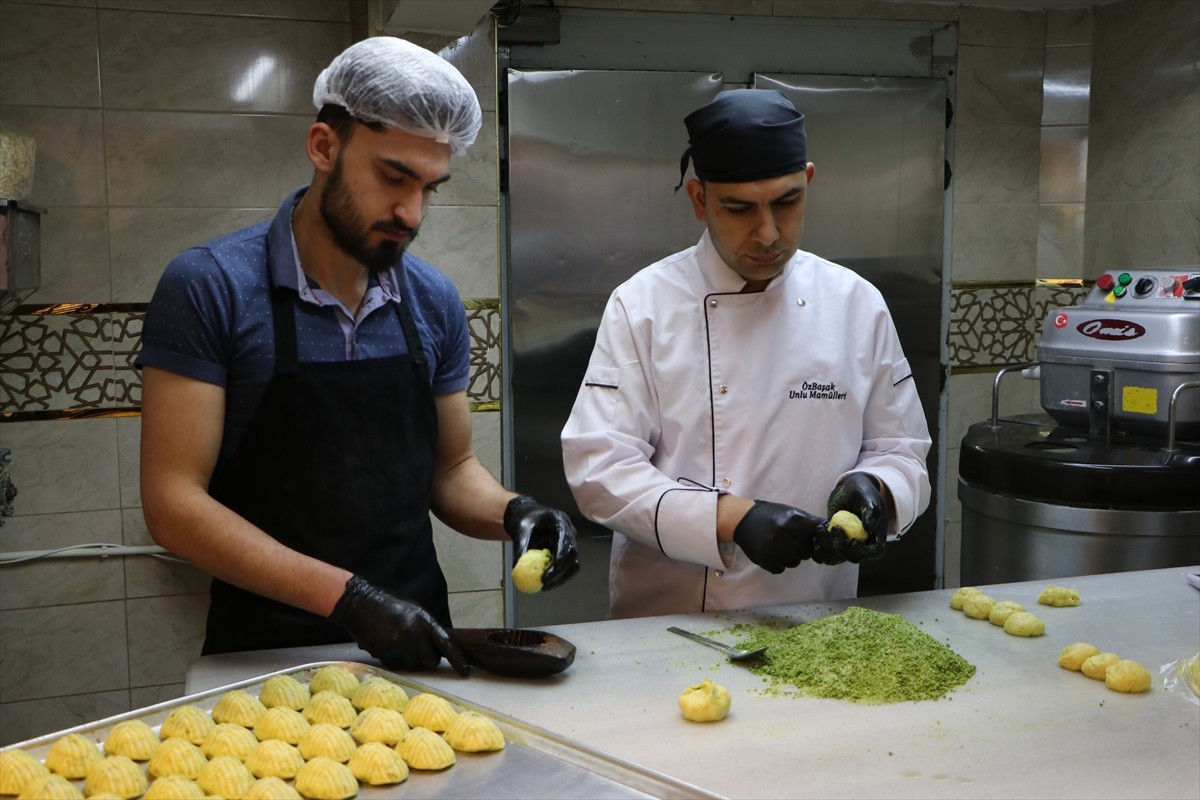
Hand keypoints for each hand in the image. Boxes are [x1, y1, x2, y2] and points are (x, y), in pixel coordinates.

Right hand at [329, 575, 469, 674]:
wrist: (360, 603)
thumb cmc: (387, 606)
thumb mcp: (412, 611)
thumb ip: (425, 628)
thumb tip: (436, 646)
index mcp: (424, 620)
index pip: (446, 643)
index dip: (457, 658)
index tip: (464, 670)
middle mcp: (415, 632)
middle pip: (429, 661)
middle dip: (424, 659)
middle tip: (413, 650)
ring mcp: (400, 643)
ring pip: (411, 665)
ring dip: (406, 660)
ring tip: (396, 643)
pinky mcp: (386, 652)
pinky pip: (394, 665)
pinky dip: (391, 659)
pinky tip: (385, 645)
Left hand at [503, 495, 580, 589]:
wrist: (527, 516)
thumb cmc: (524, 519)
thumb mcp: (520, 531)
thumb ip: (520, 547)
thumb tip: (516, 567)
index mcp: (560, 521)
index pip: (565, 540)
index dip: (560, 556)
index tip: (550, 571)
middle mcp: (569, 531)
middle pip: (572, 554)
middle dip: (560, 571)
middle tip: (545, 582)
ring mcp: (569, 542)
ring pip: (572, 564)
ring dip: (561, 577)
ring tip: (544, 586)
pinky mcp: (566, 552)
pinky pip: (566, 567)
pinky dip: (557, 576)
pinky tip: (545, 583)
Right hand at [732, 500, 820, 573]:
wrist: (743, 519)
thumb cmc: (771, 516)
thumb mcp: (791, 513)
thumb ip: (809, 523)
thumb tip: (831, 532)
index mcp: (794, 519)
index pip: (818, 535)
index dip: (817, 540)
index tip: (813, 541)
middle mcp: (785, 532)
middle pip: (806, 552)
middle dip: (801, 550)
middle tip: (790, 542)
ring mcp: (773, 547)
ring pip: (794, 562)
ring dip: (789, 558)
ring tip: (779, 547)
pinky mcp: (764, 558)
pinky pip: (780, 569)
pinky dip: (777, 564)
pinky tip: (771, 553)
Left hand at [817, 472, 886, 563]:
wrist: (850, 488)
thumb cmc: (863, 491)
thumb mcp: (869, 498)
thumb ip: (872, 512)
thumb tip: (869, 529)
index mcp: (876, 536)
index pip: (873, 552)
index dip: (862, 552)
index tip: (851, 541)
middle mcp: (864, 543)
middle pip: (853, 556)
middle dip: (841, 548)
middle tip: (834, 530)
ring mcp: (849, 542)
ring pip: (839, 554)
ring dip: (828, 546)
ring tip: (823, 528)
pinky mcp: (836, 539)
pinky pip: (829, 548)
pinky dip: (822, 543)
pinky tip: (819, 530)